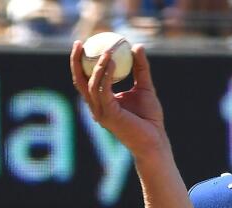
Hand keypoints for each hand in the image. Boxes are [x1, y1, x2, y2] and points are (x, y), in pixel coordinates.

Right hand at [69, 40, 168, 159]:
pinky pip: (103, 90)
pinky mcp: (108, 114)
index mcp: (101, 102)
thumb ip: (141, 68)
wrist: (156, 140)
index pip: (85, 80)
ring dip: (97, 66)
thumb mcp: (145, 87)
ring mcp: (100, 112)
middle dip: (76, 61)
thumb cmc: (150, 118)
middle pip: (79, 81)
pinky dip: (106, 74)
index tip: (84, 44)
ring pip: (91, 85)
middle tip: (80, 43)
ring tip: (106, 51)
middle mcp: (97, 107)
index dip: (80, 62)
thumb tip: (137, 46)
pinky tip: (111, 62)